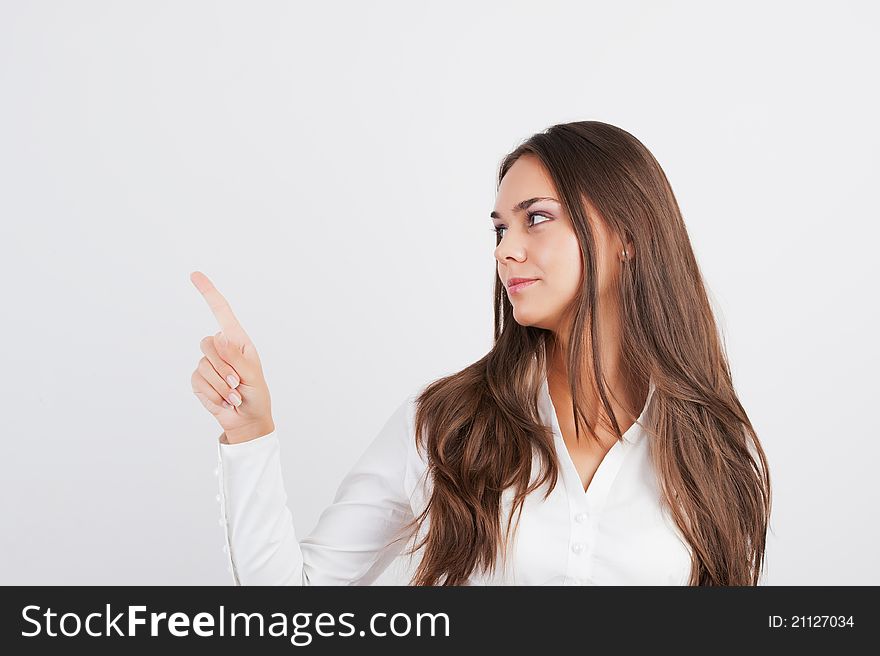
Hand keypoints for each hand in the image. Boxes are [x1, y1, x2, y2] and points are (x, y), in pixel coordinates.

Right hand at [190, 271, 274, 443]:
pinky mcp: (198, 379)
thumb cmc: (256, 393)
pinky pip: (199, 381)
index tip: (194, 274)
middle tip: (238, 383)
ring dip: (222, 385)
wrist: (247, 419)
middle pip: (208, 344)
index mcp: (237, 340)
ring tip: (234, 395)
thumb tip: (218, 336)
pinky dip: (214, 394)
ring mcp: (207, 363)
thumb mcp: (252, 374)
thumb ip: (235, 357)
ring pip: (204, 366)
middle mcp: (220, 348)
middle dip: (224, 367)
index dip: (208, 292)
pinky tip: (225, 401)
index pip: (221, 311)